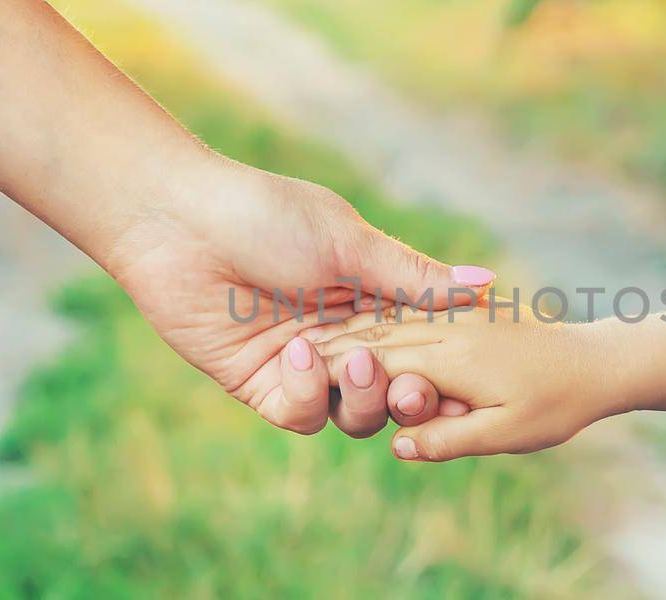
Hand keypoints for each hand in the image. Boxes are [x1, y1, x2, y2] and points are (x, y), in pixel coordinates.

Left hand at [101, 159, 491, 435]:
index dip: (449, 370)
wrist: (178, 221)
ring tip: (355, 359)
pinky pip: (302, 415)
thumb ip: (416, 277)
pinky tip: (297, 355)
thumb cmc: (266, 215)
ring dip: (366, 397)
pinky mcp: (261, 384)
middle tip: (415, 386)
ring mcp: (304, 364)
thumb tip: (487, 285)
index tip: (469, 382)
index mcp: (374, 299)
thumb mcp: (351, 244)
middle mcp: (345, 337)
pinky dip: (309, 395)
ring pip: (356, 414)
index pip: (427, 349)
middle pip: (398, 391)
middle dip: (413, 395)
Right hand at [310, 300, 636, 460]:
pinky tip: (359, 318)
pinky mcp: (466, 310)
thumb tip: (398, 445)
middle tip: (291, 349)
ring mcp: (457, 315)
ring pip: (388, 317)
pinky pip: (411, 308)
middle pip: (373, 335)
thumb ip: (449, 437)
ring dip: (349, 325)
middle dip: (331, 344)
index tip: (296, 370)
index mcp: (451, 357)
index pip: (375, 361)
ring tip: (309, 332)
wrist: (601, 361)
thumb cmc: (559, 402)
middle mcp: (448, 329)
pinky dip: (380, 314)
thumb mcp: (507, 432)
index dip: (334, 370)